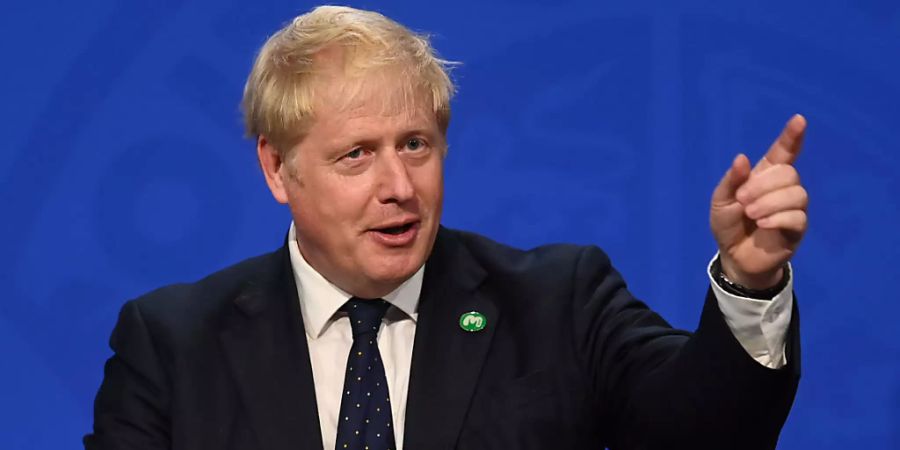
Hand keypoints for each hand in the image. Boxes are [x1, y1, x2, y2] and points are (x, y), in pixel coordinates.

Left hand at [709, 114, 808, 289]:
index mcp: (764, 175)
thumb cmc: (729, 225)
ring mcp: (793, 208)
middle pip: (789, 172)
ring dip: (770, 202)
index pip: (783, 152)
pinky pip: (798, 217)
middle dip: (763, 184)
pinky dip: (779, 218)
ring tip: (751, 214)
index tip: (799, 119)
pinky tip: (763, 224)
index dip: (791, 136)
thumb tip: (741, 158)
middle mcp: (783, 188)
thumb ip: (731, 180)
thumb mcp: (721, 201)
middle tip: (742, 200)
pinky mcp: (797, 229)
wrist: (734, 257)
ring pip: (797, 193)